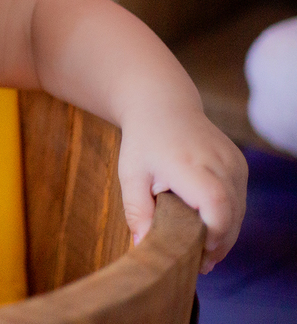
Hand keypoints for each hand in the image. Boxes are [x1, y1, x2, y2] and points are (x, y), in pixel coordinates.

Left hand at [117, 104, 247, 273]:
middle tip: (198, 265)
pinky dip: (229, 218)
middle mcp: (219, 162)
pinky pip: (240, 200)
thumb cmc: (144, 142)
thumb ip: (137, 211)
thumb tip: (142, 247)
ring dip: (225, 234)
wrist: (162, 105)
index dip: (213, 234)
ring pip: (240, 211)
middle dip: (218, 244)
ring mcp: (234, 162)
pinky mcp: (240, 165)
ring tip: (203, 253)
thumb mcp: (131, 174)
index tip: (198, 255)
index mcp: (190, 164)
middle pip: (232, 214)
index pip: (216, 203)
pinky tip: (210, 230)